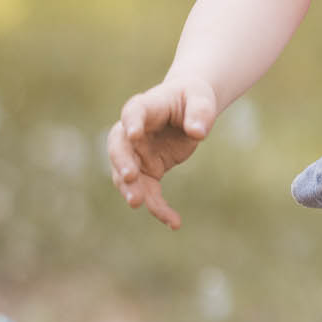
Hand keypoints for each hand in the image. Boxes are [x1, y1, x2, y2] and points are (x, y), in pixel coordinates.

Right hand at [107, 78, 217, 229]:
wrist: (188, 110)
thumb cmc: (192, 98)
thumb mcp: (201, 100)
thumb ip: (200, 113)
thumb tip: (198, 132)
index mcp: (146, 107)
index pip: (133, 113)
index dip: (131, 122)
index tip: (133, 133)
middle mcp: (133, 132)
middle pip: (119, 147)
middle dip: (122, 162)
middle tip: (130, 177)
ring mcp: (136, 154)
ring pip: (126, 175)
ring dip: (131, 190)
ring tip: (138, 204)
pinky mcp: (147, 171)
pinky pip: (147, 191)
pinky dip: (158, 207)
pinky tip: (173, 222)